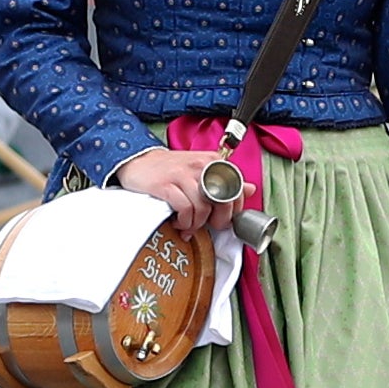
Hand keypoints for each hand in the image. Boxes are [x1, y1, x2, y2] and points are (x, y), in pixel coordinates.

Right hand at [112, 147, 237, 235]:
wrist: (139, 161)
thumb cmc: (171, 169)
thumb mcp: (201, 170)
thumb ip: (226, 181)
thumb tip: (250, 189)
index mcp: (213, 161)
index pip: (236, 190)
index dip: (233, 210)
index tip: (223, 218)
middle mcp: (201, 165)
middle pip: (222, 201)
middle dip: (217, 220)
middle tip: (208, 226)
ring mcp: (183, 175)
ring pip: (202, 208)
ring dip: (196, 223)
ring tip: (188, 225)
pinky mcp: (166, 185)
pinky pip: (184, 209)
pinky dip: (183, 221)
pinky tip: (179, 222)